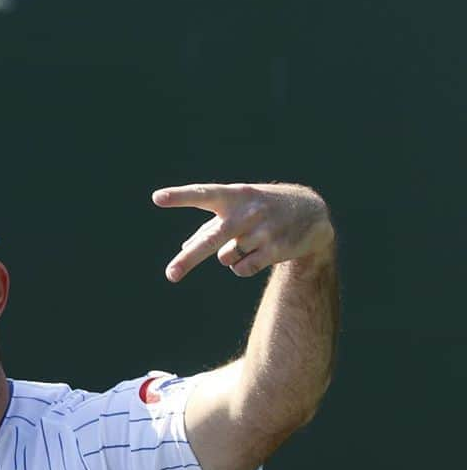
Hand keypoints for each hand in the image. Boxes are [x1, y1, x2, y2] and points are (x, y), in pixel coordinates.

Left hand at [152, 182, 334, 282]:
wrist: (312, 213)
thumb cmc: (262, 208)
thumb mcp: (238, 208)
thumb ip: (210, 226)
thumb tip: (185, 247)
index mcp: (234, 196)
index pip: (203, 194)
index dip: (180, 196)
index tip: (156, 197)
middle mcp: (247, 212)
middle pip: (212, 239)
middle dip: (190, 258)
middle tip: (170, 275)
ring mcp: (262, 231)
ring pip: (225, 258)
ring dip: (232, 255)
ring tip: (252, 240)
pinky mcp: (274, 250)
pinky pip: (241, 270)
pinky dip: (243, 267)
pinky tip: (261, 252)